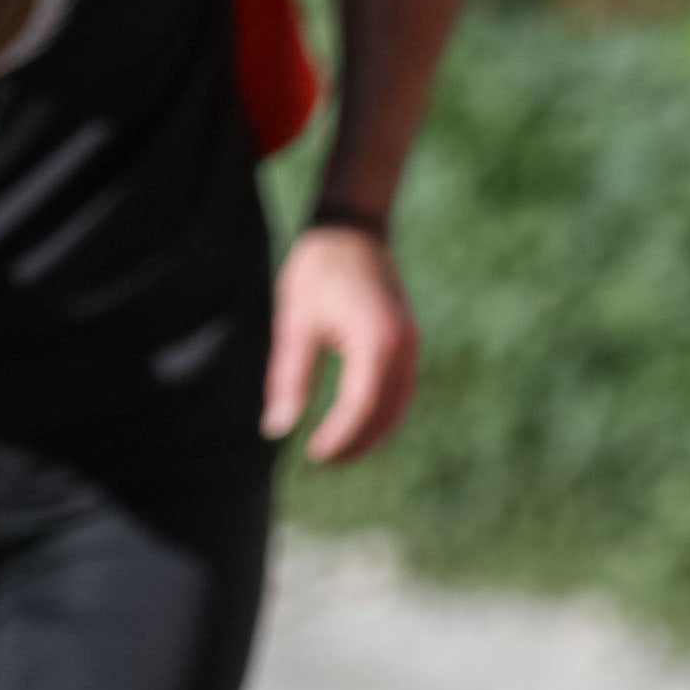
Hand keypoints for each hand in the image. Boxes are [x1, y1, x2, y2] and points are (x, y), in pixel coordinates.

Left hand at [267, 220, 420, 462]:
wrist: (352, 229)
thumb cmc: (318, 270)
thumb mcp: (295, 323)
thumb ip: (288, 378)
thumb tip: (277, 428)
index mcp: (376, 340)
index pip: (361, 406)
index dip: (339, 436)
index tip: (314, 454)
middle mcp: (403, 346)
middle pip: (385, 413)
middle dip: (357, 443)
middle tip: (324, 460)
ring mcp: (411, 345)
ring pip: (398, 406)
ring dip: (373, 433)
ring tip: (340, 451)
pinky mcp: (409, 343)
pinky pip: (402, 392)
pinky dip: (383, 414)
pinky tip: (358, 424)